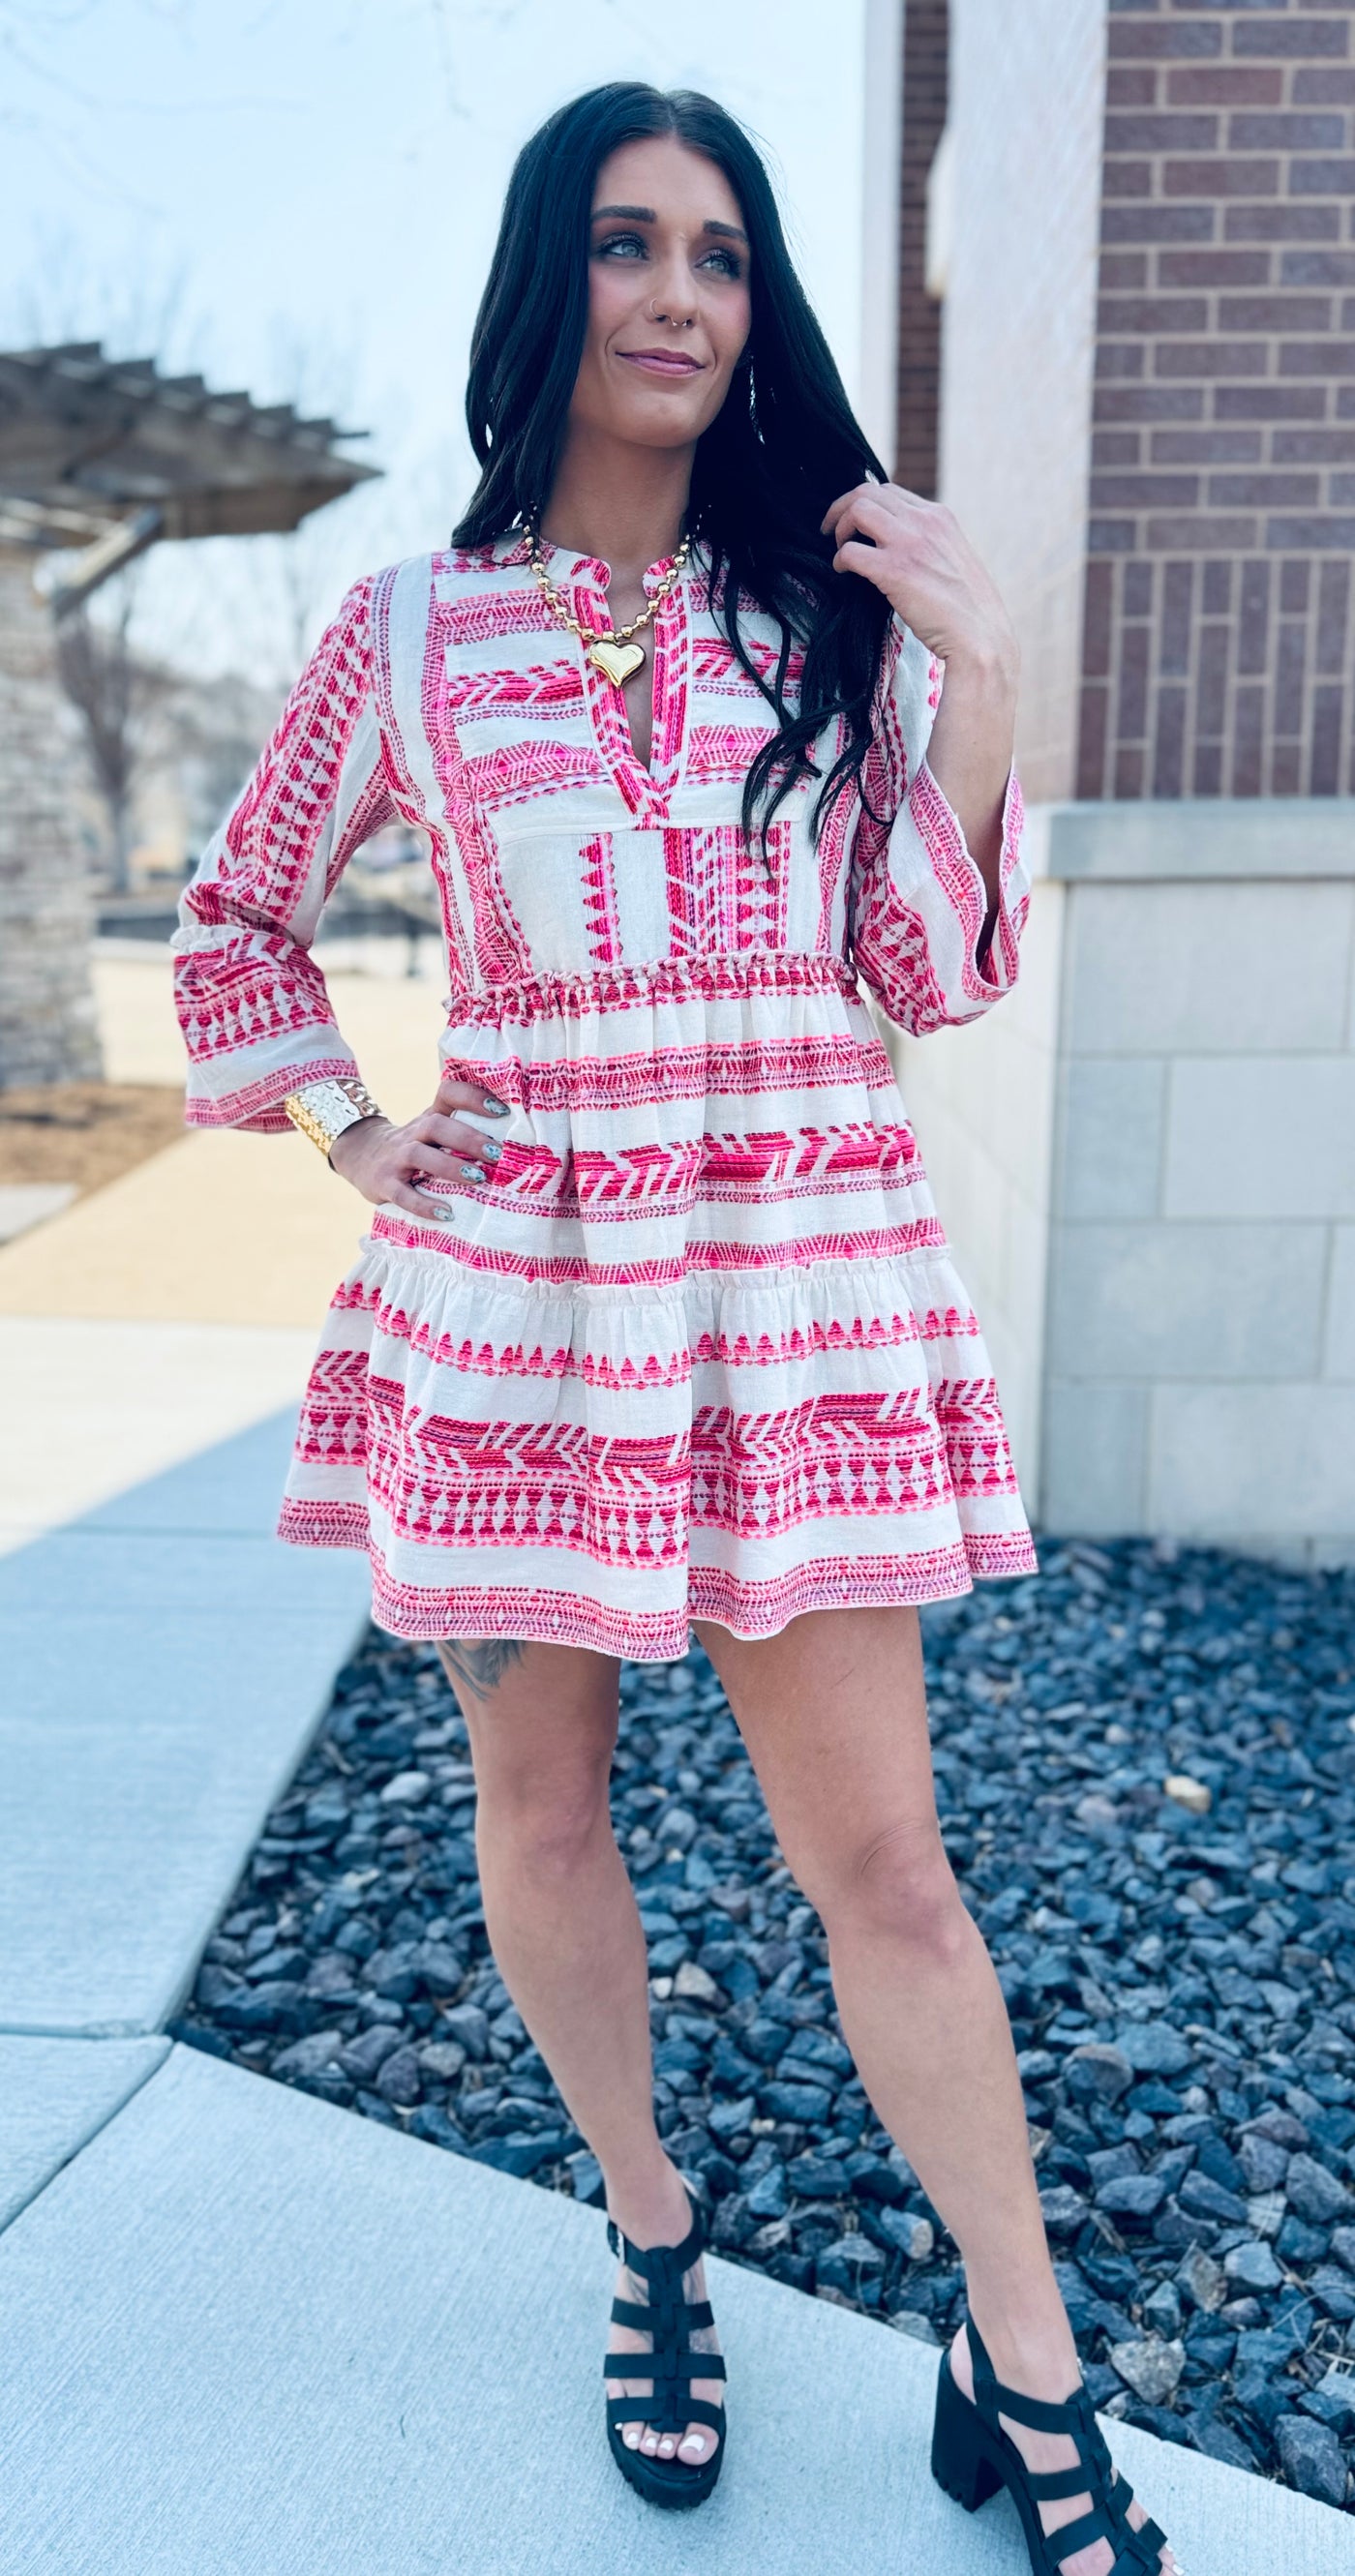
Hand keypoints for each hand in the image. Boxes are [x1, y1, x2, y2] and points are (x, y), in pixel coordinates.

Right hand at [328, 1074, 509, 1216]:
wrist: (360, 1156)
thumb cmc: (415, 1146)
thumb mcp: (433, 1131)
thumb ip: (464, 1132)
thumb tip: (518, 1144)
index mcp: (430, 1116)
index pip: (448, 1093)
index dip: (473, 1097)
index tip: (502, 1110)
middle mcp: (413, 1133)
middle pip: (437, 1125)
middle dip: (468, 1138)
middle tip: (497, 1154)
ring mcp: (396, 1158)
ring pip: (420, 1154)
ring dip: (450, 1166)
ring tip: (477, 1179)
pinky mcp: (383, 1184)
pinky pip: (402, 1194)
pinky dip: (424, 1205)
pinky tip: (446, 1214)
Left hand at [819, 480, 1017, 682]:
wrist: (980, 637)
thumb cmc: (968, 610)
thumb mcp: (955, 560)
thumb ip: (931, 546)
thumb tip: (903, 550)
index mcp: (940, 517)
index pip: (891, 492)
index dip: (866, 505)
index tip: (856, 524)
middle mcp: (924, 521)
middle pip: (868, 492)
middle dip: (843, 508)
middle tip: (831, 531)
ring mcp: (909, 543)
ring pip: (857, 509)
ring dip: (839, 527)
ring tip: (838, 549)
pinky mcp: (894, 571)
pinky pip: (851, 551)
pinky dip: (840, 560)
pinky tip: (843, 572)